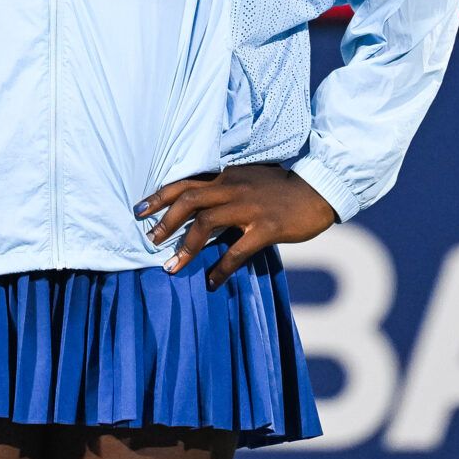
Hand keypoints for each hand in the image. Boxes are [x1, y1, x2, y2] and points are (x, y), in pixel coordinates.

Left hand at [134, 163, 338, 291]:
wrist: (319, 190)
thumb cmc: (283, 189)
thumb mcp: (250, 180)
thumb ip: (226, 190)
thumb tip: (200, 209)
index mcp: (228, 176)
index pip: (186, 183)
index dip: (159, 197)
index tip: (139, 210)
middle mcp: (233, 188)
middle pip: (189, 201)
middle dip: (165, 222)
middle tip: (150, 241)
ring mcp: (250, 208)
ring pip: (206, 224)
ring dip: (185, 247)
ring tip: (171, 266)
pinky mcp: (266, 228)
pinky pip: (236, 251)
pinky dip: (220, 269)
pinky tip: (212, 282)